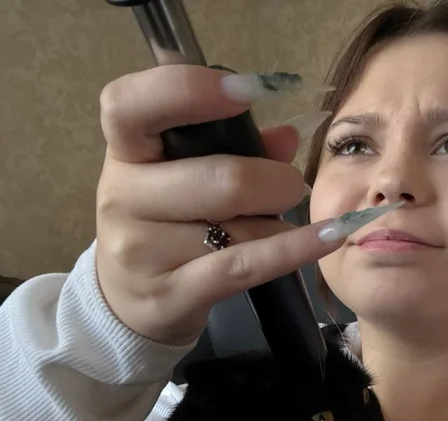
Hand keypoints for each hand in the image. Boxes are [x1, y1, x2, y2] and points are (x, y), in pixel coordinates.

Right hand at [94, 65, 346, 346]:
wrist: (126, 303)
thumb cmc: (161, 224)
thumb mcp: (179, 176)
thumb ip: (230, 147)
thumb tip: (288, 137)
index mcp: (123, 154)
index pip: (128, 106)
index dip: (186, 91)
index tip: (244, 91)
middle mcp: (121, 199)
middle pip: (216, 178)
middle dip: (272, 180)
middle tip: (291, 185)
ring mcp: (140, 253)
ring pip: (236, 228)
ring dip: (277, 221)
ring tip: (283, 220)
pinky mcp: (169, 295)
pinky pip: (245, 266)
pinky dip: (294, 249)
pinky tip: (326, 238)